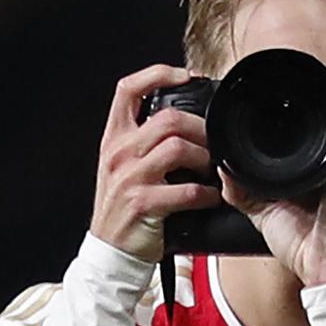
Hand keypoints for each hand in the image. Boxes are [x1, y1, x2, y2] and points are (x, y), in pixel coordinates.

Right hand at [89, 65, 220, 262]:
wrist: (110, 252)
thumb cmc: (124, 207)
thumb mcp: (124, 166)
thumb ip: (145, 140)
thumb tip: (186, 120)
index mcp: (114, 138)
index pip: (129, 89)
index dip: (159, 74)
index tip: (188, 77)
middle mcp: (119, 153)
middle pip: (167, 119)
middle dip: (200, 128)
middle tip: (214, 142)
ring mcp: (129, 178)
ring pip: (178, 148)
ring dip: (205, 159)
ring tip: (212, 170)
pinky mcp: (143, 204)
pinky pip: (186, 191)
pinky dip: (206, 194)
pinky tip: (210, 197)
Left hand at [220, 79, 325, 285]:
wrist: (319, 273)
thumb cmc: (300, 245)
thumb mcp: (261, 210)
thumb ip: (242, 188)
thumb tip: (222, 166)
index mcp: (319, 167)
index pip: (318, 125)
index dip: (305, 103)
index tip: (283, 88)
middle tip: (303, 73)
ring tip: (324, 78)